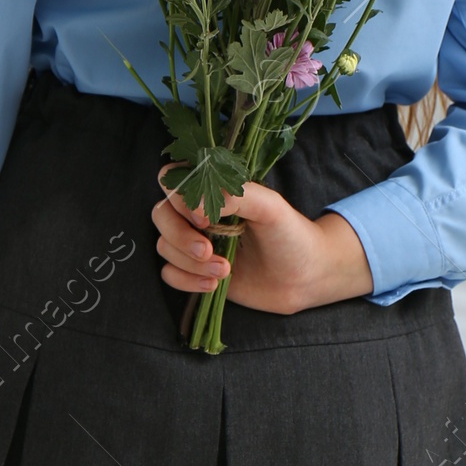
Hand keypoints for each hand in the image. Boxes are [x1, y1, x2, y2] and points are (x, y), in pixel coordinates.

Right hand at [153, 171, 372, 314]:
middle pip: (160, 215)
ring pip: (164, 247)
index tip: (204, 217)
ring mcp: (194, 243)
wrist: (305, 276)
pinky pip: (169, 274)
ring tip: (226, 270)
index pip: (172, 180)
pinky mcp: (195, 271)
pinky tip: (213, 285)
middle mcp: (198, 214)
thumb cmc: (291, 234)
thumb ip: (235, 195)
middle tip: (208, 251)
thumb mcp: (270, 206)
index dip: (178, 198)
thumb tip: (195, 207)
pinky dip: (186, 281)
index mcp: (214, 189)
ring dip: (191, 263)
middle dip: (180, 236)